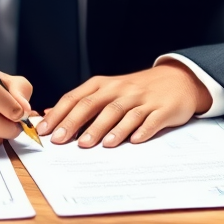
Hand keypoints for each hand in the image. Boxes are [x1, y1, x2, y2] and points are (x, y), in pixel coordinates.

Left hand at [36, 63, 211, 147]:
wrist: (177, 79)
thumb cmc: (136, 89)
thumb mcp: (108, 90)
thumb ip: (81, 102)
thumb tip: (48, 114)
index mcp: (104, 84)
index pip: (76, 97)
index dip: (59, 114)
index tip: (45, 130)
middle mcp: (121, 89)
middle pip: (95, 104)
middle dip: (76, 123)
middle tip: (62, 140)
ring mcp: (142, 99)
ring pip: (121, 112)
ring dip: (106, 129)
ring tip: (92, 145)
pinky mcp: (162, 109)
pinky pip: (151, 120)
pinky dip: (142, 130)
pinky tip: (134, 141)